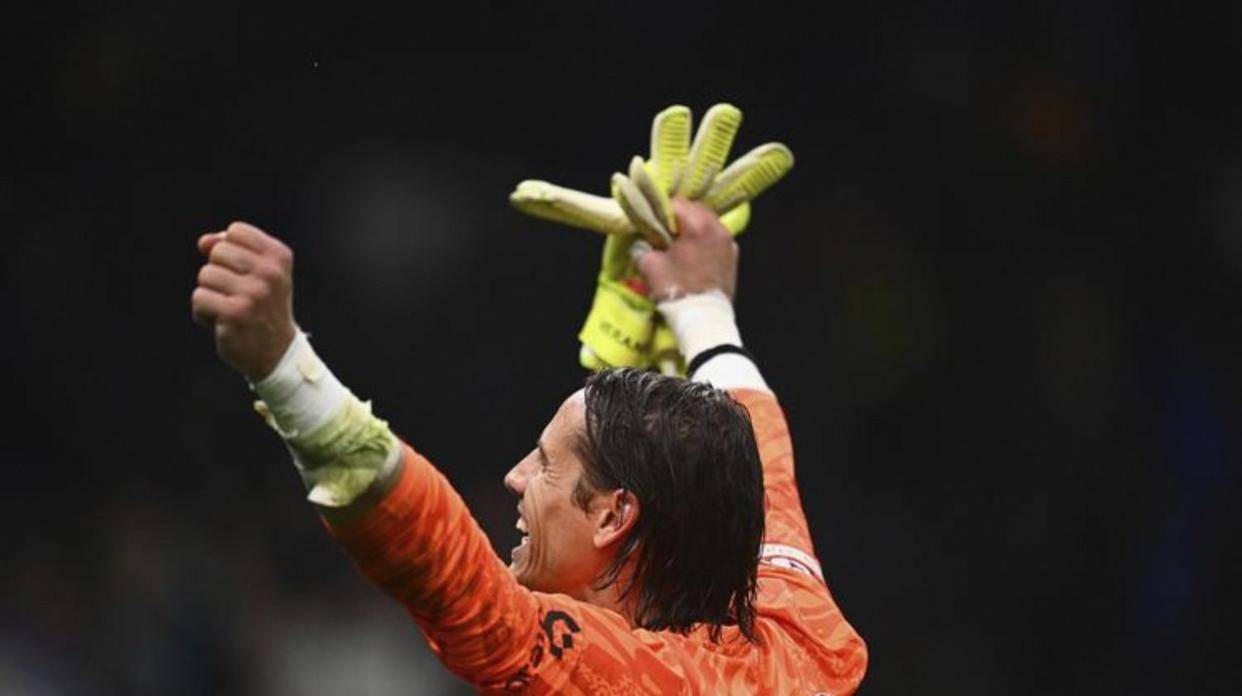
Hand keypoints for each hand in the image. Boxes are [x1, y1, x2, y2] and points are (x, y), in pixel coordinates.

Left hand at [191, 221, 296, 381]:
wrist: (277, 352)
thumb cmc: (263, 307)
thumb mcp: (259, 272)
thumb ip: (233, 249)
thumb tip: (204, 242)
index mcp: (279, 257)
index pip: (236, 231)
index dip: (231, 250)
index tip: (245, 272)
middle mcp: (270, 273)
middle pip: (218, 252)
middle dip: (219, 272)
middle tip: (237, 294)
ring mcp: (253, 294)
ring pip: (205, 275)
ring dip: (210, 294)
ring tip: (230, 309)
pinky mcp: (234, 314)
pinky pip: (199, 298)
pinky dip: (204, 313)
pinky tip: (223, 323)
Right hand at [634, 199, 738, 301]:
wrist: (704, 320)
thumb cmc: (677, 290)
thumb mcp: (650, 267)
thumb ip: (642, 248)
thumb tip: (640, 244)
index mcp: (698, 225)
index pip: (676, 203)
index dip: (660, 209)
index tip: (650, 221)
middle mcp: (718, 228)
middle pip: (695, 209)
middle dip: (678, 217)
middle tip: (662, 231)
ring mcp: (729, 243)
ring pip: (707, 223)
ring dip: (692, 228)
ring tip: (678, 244)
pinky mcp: (733, 257)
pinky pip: (715, 239)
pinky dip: (703, 241)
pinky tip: (692, 255)